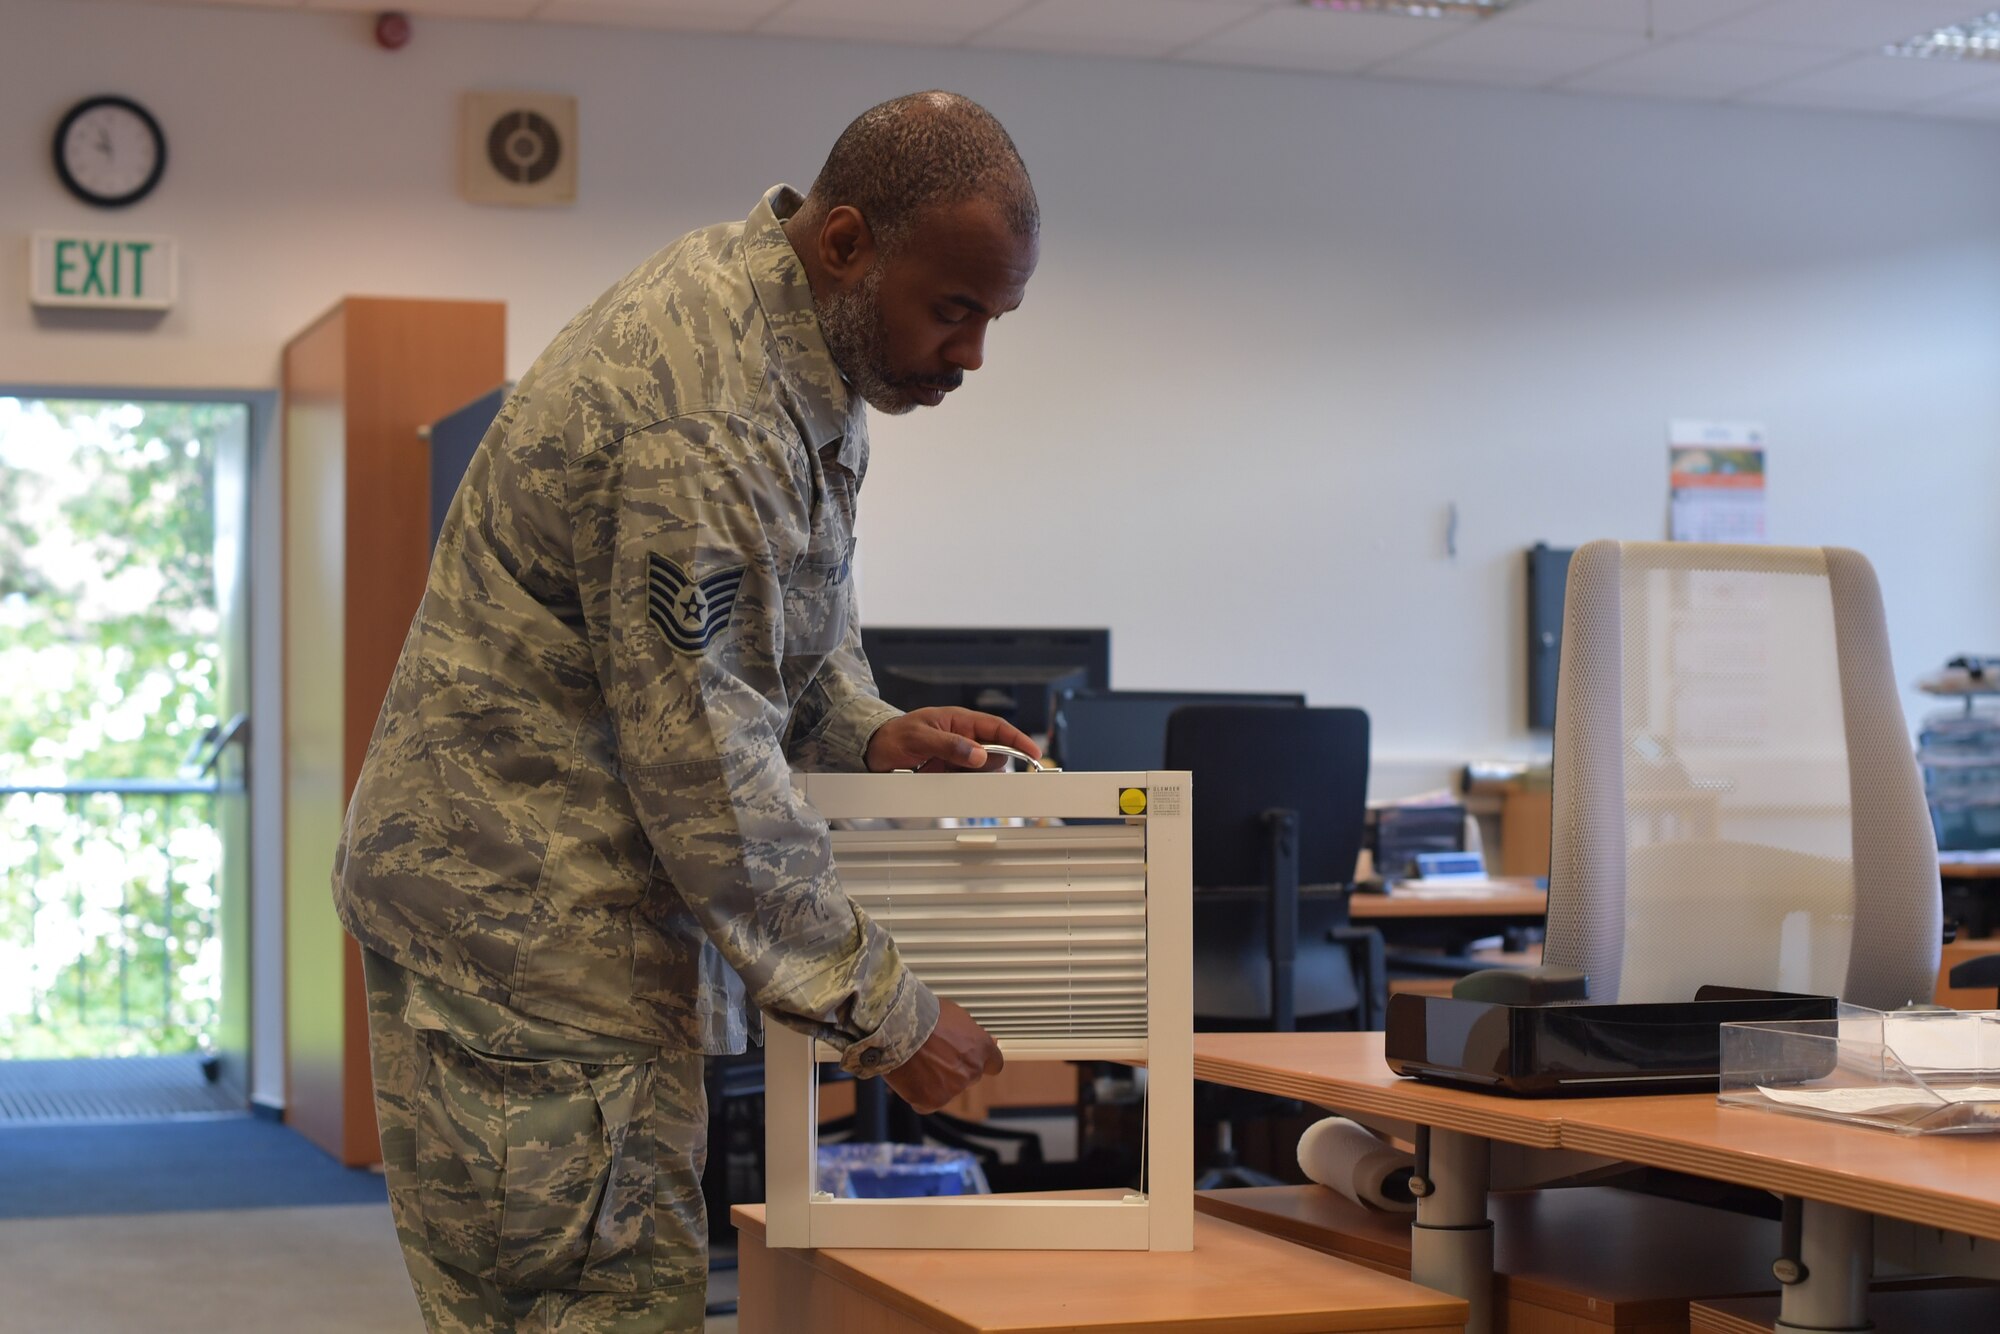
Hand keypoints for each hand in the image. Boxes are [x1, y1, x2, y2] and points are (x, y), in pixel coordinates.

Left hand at [865, 707, 1041, 773]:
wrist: (871, 750)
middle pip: (994, 750)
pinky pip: (967, 779)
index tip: (1033, 753)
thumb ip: (949, 746)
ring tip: (947, 771)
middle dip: (993, 761)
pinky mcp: (949, 770)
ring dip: (975, 774)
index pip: (996, 727)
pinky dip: (965, 783)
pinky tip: (948, 781)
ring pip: (982, 767)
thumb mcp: (919, 738)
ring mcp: (956, 755)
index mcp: (958, 720)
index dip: (1017, 739)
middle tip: (976, 770)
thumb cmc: (893, 735)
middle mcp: (962, 736)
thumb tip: (979, 755)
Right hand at [881, 998, 1003, 1112]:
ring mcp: (953, 1088)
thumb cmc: (925, 1015)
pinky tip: (909, 1077)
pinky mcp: (932, 1101)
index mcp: (981, 1048)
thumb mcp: (956, 1016)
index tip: (972, 1059)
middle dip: (955, 1070)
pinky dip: (918, 1094)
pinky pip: (926, 1103)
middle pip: (969, 1077)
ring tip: (916, 1062)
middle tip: (934, 1057)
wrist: (900, 1027)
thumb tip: (975, 1038)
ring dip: (935, 1082)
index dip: (982, 1062)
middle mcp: (971, 1071)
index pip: (994, 1064)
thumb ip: (969, 1033)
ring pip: (947, 1090)